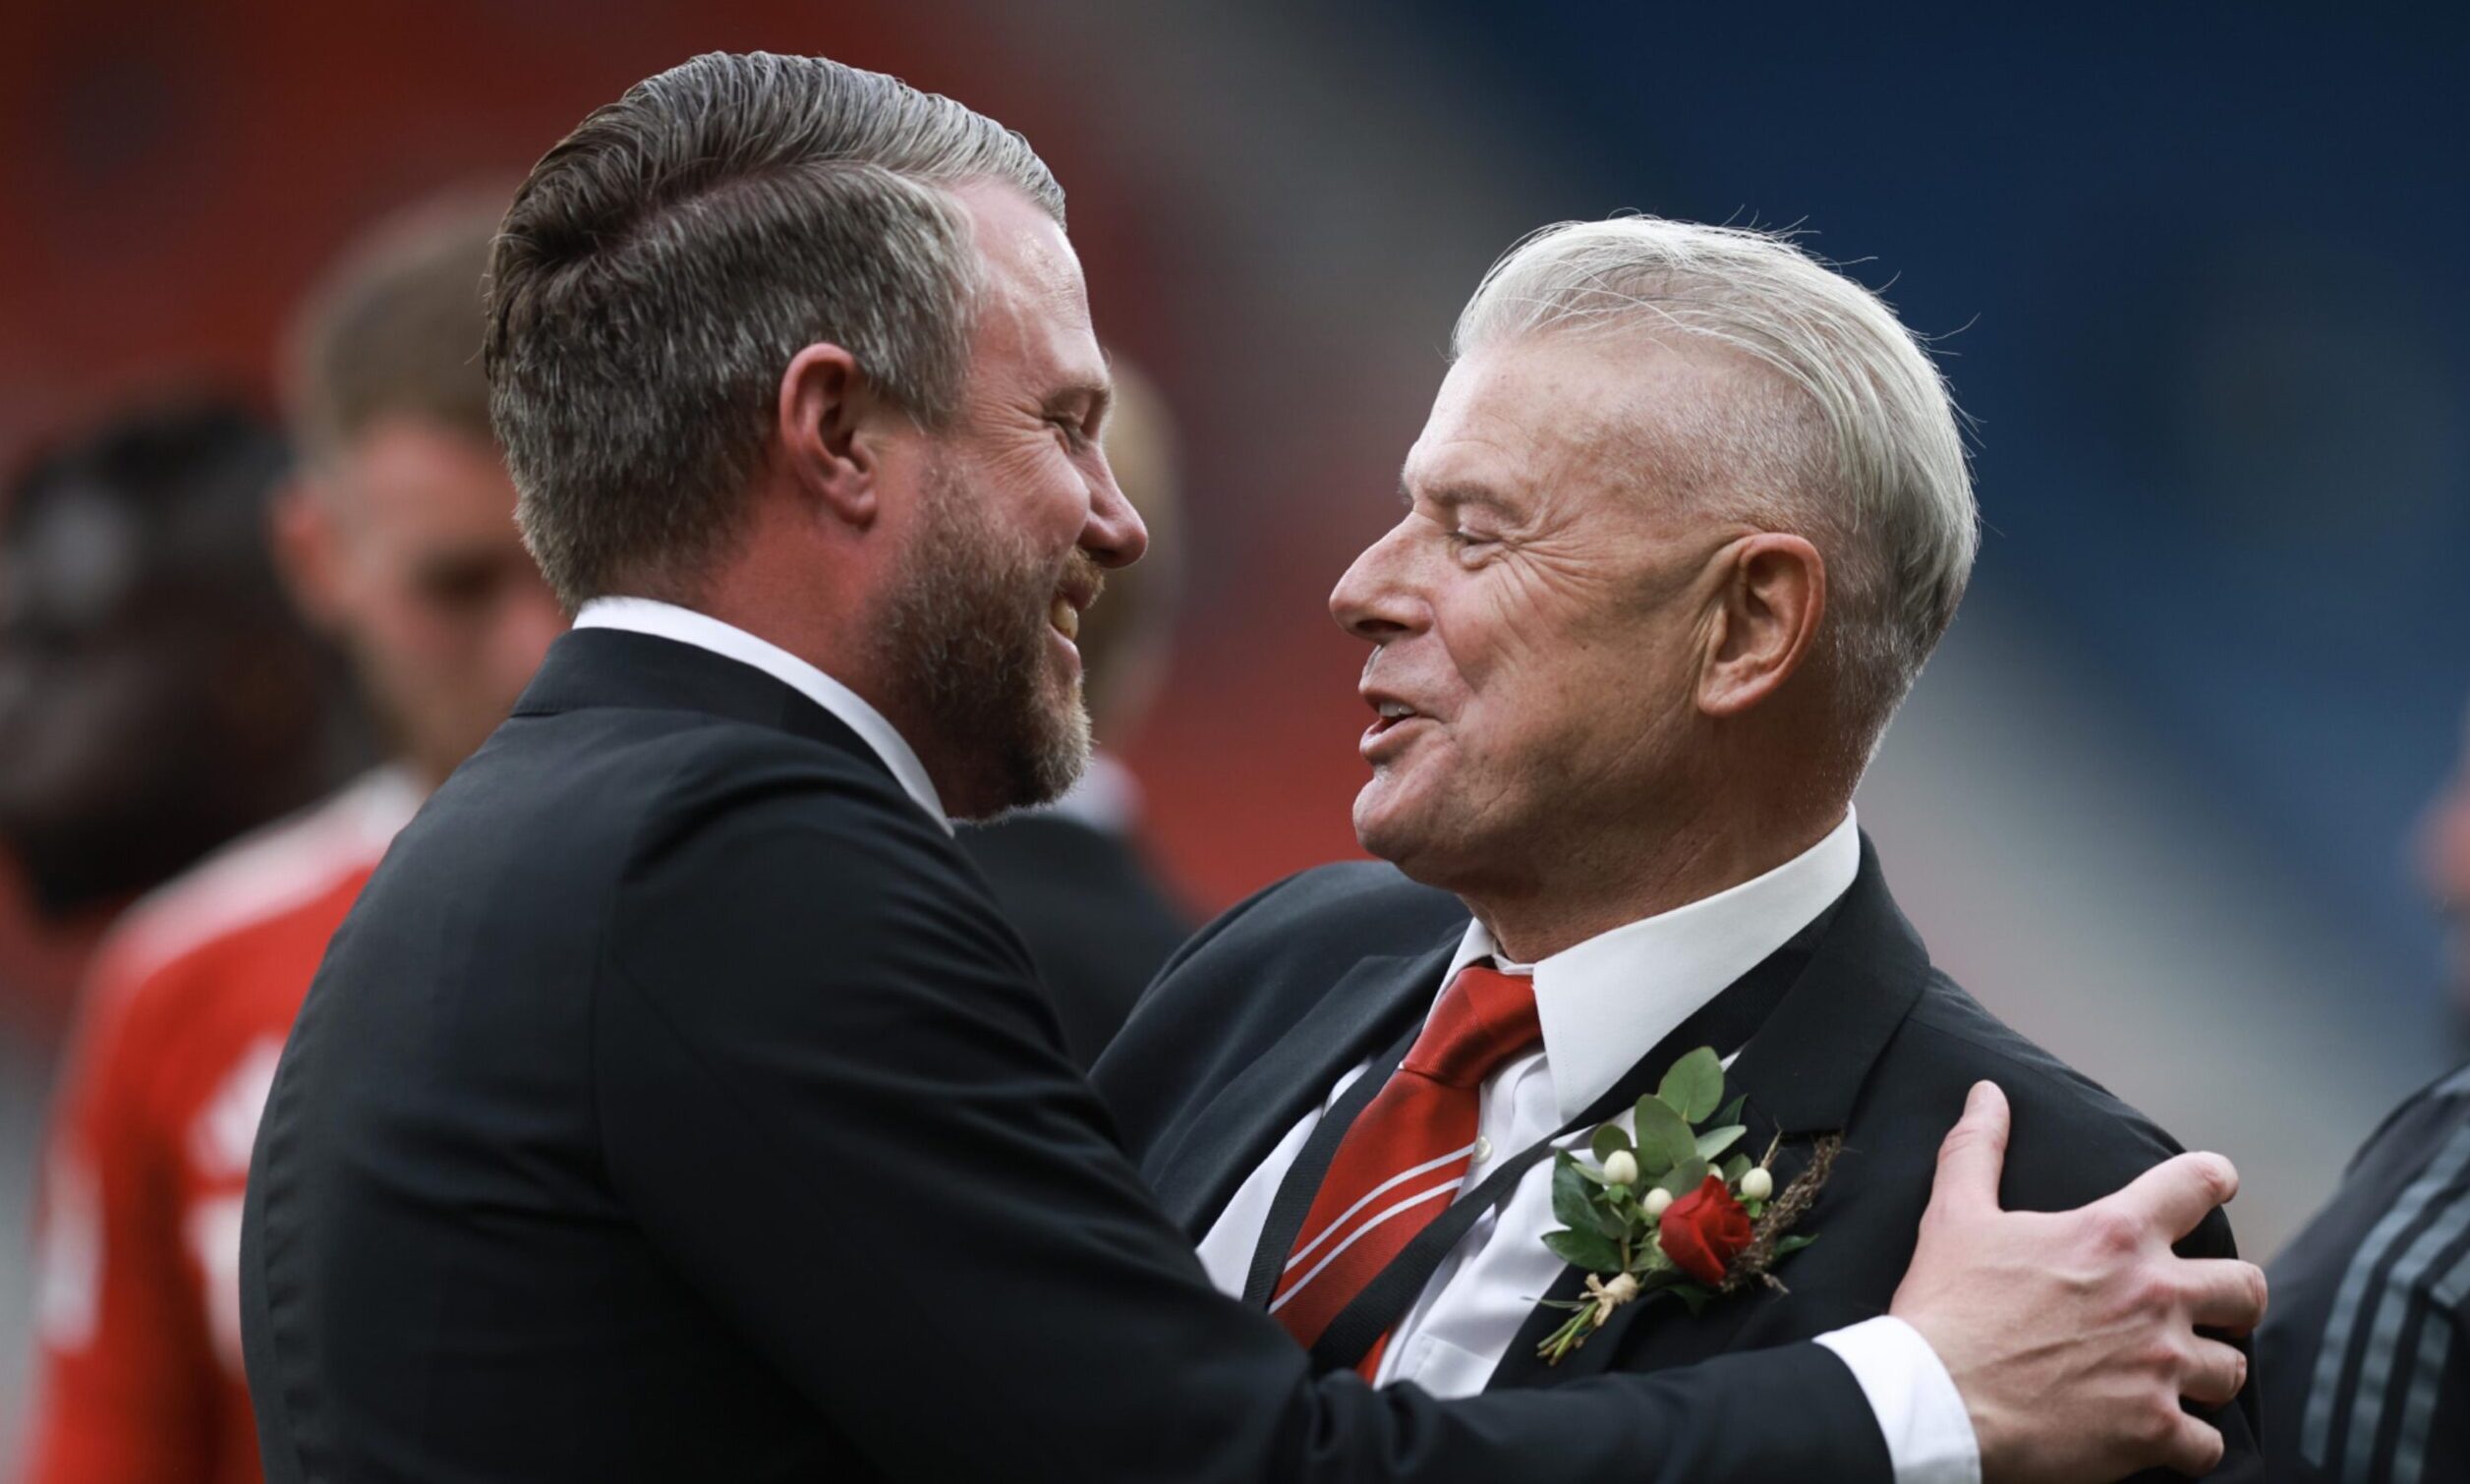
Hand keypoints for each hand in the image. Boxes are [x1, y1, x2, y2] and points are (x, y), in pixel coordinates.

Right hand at [1890, 1082, 2265, 1482]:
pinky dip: (2190, 1443)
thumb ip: (1978, 1149)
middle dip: (2234, 1298)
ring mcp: (2160, 1367)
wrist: (1936, 1401)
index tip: (2215, 1186)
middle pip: (2247, 1288)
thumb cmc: (1947, 1307)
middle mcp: (2154, 1296)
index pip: (2198, 1184)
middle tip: (2207, 1306)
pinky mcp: (2152, 1430)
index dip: (2213, 1180)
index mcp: (2114, 1235)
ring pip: (2231, 1370)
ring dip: (2207, 1372)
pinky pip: (2208, 1445)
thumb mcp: (1954, 1215)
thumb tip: (1987, 1094)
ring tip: (2177, 1376)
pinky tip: (2164, 1435)